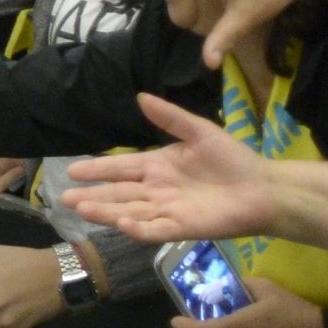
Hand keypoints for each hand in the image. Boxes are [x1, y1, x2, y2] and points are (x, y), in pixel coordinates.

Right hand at [61, 93, 276, 241]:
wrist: (262, 189)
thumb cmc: (232, 159)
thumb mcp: (199, 131)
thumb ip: (170, 117)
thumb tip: (140, 97)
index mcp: (158, 166)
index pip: (121, 168)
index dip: (97, 169)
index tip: (72, 169)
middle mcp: (157, 190)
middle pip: (119, 193)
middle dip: (92, 196)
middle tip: (65, 197)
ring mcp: (168, 210)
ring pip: (130, 212)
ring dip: (106, 211)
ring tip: (81, 208)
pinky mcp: (183, 228)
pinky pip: (156, 230)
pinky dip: (138, 229)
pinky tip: (122, 224)